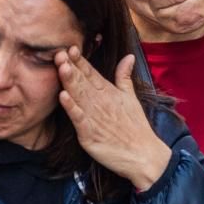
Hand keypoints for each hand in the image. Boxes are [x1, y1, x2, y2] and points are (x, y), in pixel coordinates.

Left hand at [54, 48, 172, 190]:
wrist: (144, 155)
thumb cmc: (136, 128)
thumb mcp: (131, 98)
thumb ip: (125, 77)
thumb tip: (128, 57)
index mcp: (108, 93)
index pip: (91, 74)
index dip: (80, 61)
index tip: (70, 47)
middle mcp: (101, 102)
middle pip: (82, 82)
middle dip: (71, 66)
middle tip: (59, 52)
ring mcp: (95, 118)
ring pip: (79, 96)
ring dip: (70, 82)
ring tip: (61, 66)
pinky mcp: (90, 134)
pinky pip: (79, 119)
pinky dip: (72, 108)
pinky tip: (63, 96)